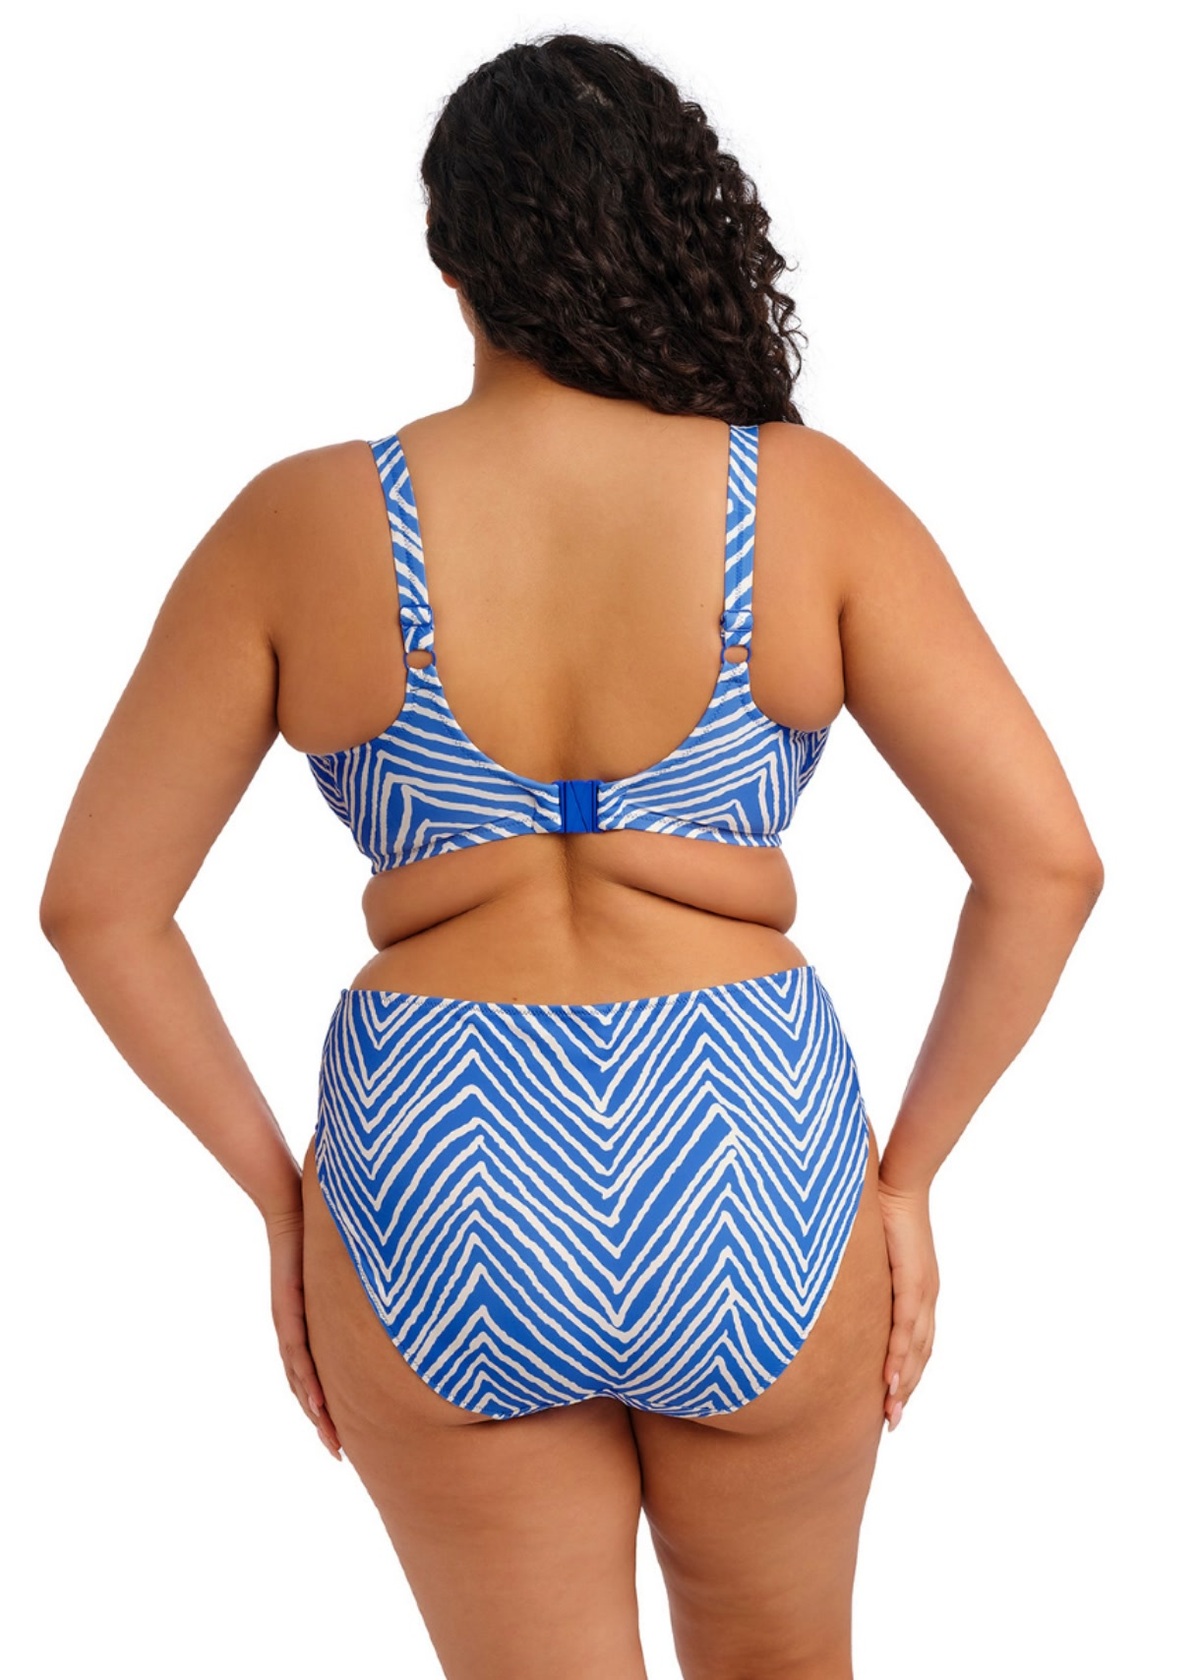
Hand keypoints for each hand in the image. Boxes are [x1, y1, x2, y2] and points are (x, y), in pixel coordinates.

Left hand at [265, 1208, 342, 1459]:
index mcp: (312, 1328)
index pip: (322, 1376)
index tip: (347, 1436)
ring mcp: (289, 1321)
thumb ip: (367, 1290)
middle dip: (323, 1424)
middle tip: (339, 1455)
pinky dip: (305, 1375)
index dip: (332, 1408)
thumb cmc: (324, 1233)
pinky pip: (296, 1346)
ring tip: (329, 1438)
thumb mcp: (350, 1272)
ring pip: (299, 1377)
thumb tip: (404, 1295)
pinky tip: (316, 1397)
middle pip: (307, 1389)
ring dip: (315, 1410)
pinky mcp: (287, 1306)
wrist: (293, 1208)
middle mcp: (296, 1331)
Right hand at [876, 1177, 938, 1431]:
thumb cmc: (878, 1209)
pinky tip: (890, 1381)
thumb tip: (835, 1286)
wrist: (897, 1181)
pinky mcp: (913, 1283)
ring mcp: (923, 1292)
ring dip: (904, 1384)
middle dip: (906, 1391)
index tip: (890, 1402)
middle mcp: (925, 1297)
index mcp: (917, 1290)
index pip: (915, 1342)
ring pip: (916, 1350)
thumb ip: (858, 1273)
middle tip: (892, 1422)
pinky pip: (906, 1330)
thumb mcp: (868, 1251)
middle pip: (920, 1355)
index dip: (905, 1373)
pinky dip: (899, 1359)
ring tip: (891, 1413)